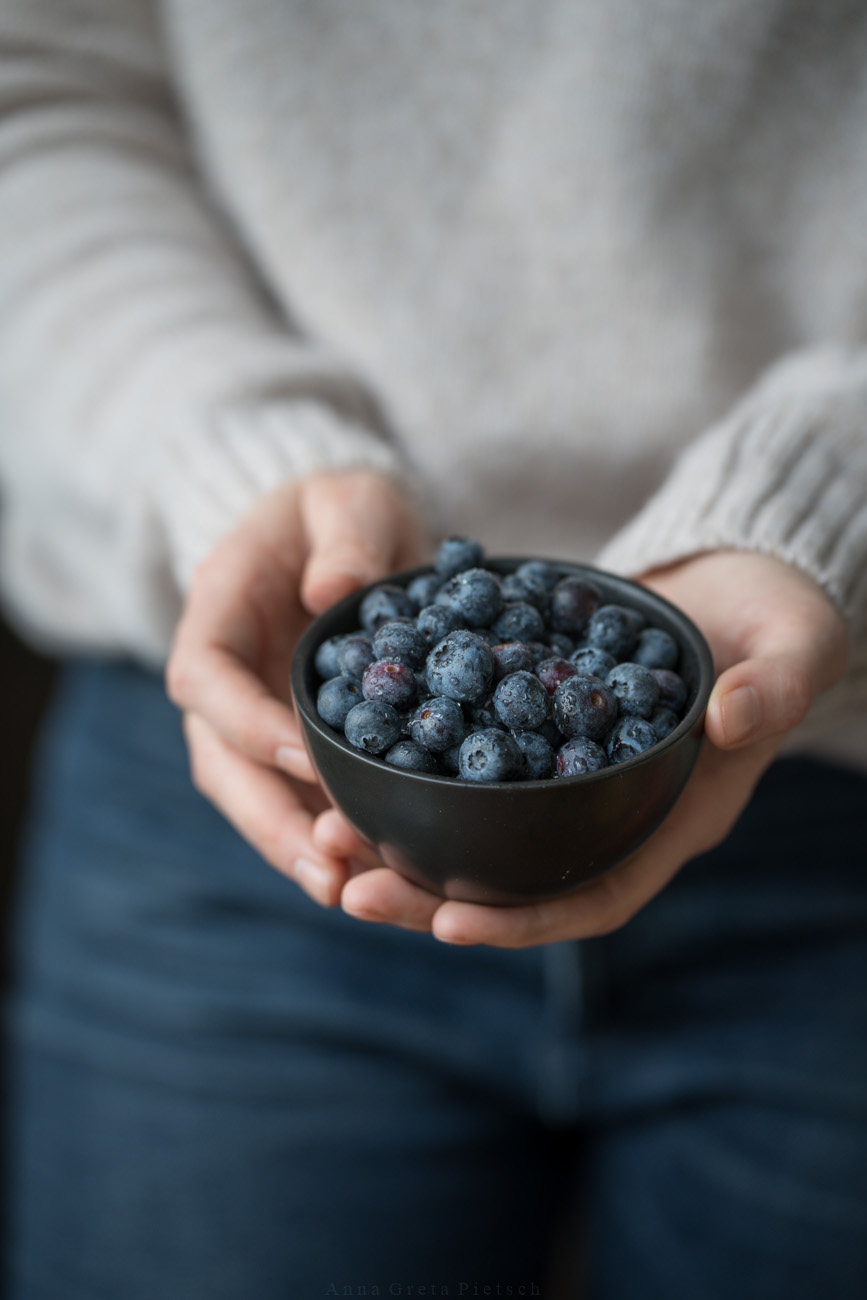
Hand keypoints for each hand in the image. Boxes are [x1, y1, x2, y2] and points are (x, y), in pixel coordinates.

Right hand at [166, 470, 424, 904]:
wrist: (343, 530)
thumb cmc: (342, 506)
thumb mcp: (352, 498)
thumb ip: (347, 536)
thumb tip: (331, 591)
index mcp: (219, 608)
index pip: (205, 675)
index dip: (244, 720)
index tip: (304, 753)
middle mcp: (223, 672)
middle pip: (220, 759)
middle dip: (267, 817)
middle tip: (327, 869)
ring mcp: (251, 711)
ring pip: (251, 791)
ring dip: (292, 843)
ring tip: (346, 891)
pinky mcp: (289, 739)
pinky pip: (296, 793)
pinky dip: (324, 831)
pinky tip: (369, 870)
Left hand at [330, 551, 847, 945]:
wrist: (739, 580)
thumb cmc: (779, 619)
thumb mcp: (793, 643)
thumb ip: (773, 686)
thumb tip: (731, 719)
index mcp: (670, 815)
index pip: (596, 894)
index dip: (527, 919)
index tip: (450, 924)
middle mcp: (608, 809)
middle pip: (515, 877)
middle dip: (430, 896)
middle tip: (348, 889)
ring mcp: (566, 771)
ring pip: (476, 828)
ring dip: (403, 839)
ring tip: (323, 830)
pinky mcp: (533, 726)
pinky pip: (465, 759)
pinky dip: (410, 765)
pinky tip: (350, 755)